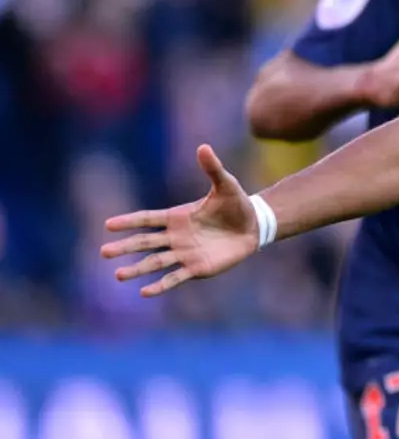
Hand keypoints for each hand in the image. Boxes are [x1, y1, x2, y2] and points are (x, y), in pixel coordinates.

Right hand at [101, 145, 259, 295]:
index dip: (129, 221)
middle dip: (125, 247)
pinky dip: (160, 285)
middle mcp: (176, 236)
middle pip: (145, 243)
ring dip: (137, 269)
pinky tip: (145, 292)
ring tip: (118, 275)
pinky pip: (175, 278)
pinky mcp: (196, 268)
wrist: (253, 226)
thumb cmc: (236, 204)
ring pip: (155, 262)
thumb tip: (204, 147)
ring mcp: (184, 253)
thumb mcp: (226, 185)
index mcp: (178, 216)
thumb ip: (213, 169)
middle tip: (104, 252)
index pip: (147, 219)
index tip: (108, 225)